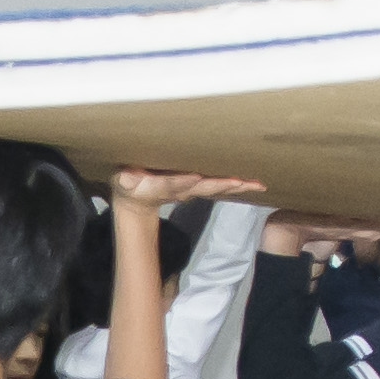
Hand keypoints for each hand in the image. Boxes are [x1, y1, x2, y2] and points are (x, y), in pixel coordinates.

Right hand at [108, 167, 264, 212]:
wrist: (138, 201)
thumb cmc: (129, 185)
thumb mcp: (123, 181)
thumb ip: (126, 179)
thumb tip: (126, 177)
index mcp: (164, 186)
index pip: (175, 184)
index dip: (184, 181)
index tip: (196, 178)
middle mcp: (182, 189)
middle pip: (204, 188)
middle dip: (222, 185)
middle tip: (241, 182)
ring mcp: (192, 189)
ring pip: (217, 188)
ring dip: (236, 187)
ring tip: (256, 184)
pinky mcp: (199, 186)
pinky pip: (221, 187)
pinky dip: (237, 185)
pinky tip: (253, 182)